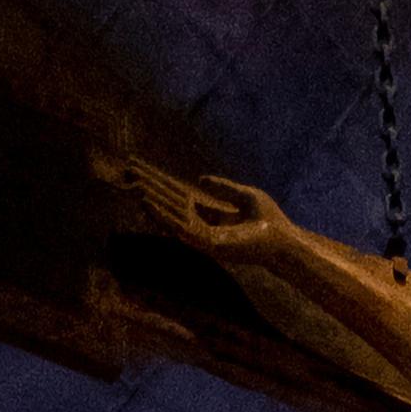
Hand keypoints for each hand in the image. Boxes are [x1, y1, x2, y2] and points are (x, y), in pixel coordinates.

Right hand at [139, 163, 296, 263]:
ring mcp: (202, 236)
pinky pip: (179, 229)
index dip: (161, 182)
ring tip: (133, 188)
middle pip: (170, 204)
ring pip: (170, 217)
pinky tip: (149, 205)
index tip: (142, 168)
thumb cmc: (270, 221)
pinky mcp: (206, 244)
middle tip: (127, 173)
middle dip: (150, 188)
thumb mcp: (244, 196)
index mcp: (210, 213)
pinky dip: (162, 217)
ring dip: (151, 203)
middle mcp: (202, 225)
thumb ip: (223, 188)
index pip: (180, 195)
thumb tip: (200, 179)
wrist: (283, 241)